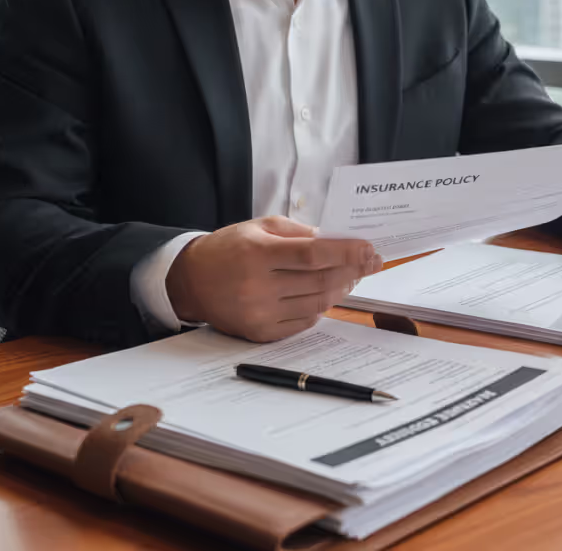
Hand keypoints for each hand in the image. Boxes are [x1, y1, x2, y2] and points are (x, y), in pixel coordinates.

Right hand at [165, 216, 381, 342]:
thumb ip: (301, 233)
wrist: (191, 281)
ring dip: (341, 289)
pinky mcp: (260, 334)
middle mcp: (257, 287)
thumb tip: (340, 242)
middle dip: (352, 270)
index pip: (314, 255)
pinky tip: (327, 294)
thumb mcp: (261, 227)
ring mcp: (259, 314)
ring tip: (351, 276)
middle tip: (370, 262)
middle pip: (321, 282)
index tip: (370, 249)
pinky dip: (321, 308)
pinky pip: (304, 322)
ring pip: (318, 304)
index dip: (347, 253)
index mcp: (257, 254)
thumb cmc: (229, 248)